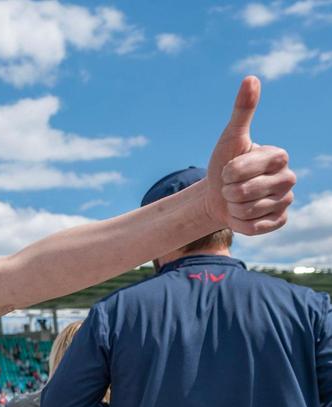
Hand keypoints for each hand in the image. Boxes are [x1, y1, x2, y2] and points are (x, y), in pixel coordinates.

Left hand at [205, 76, 294, 235]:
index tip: (228, 169)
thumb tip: (251, 78)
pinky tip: (242, 214)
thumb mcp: (230, 138)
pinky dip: (240, 223)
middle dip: (229, 191)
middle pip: (247, 191)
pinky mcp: (279, 221)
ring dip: (233, 207)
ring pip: (249, 210)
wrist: (217, 197)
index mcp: (279, 156)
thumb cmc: (223, 164)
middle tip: (230, 187)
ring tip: (236, 200)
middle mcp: (288, 178)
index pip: (246, 168)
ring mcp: (286, 201)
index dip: (229, 171)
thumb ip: (242, 111)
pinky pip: (255, 227)